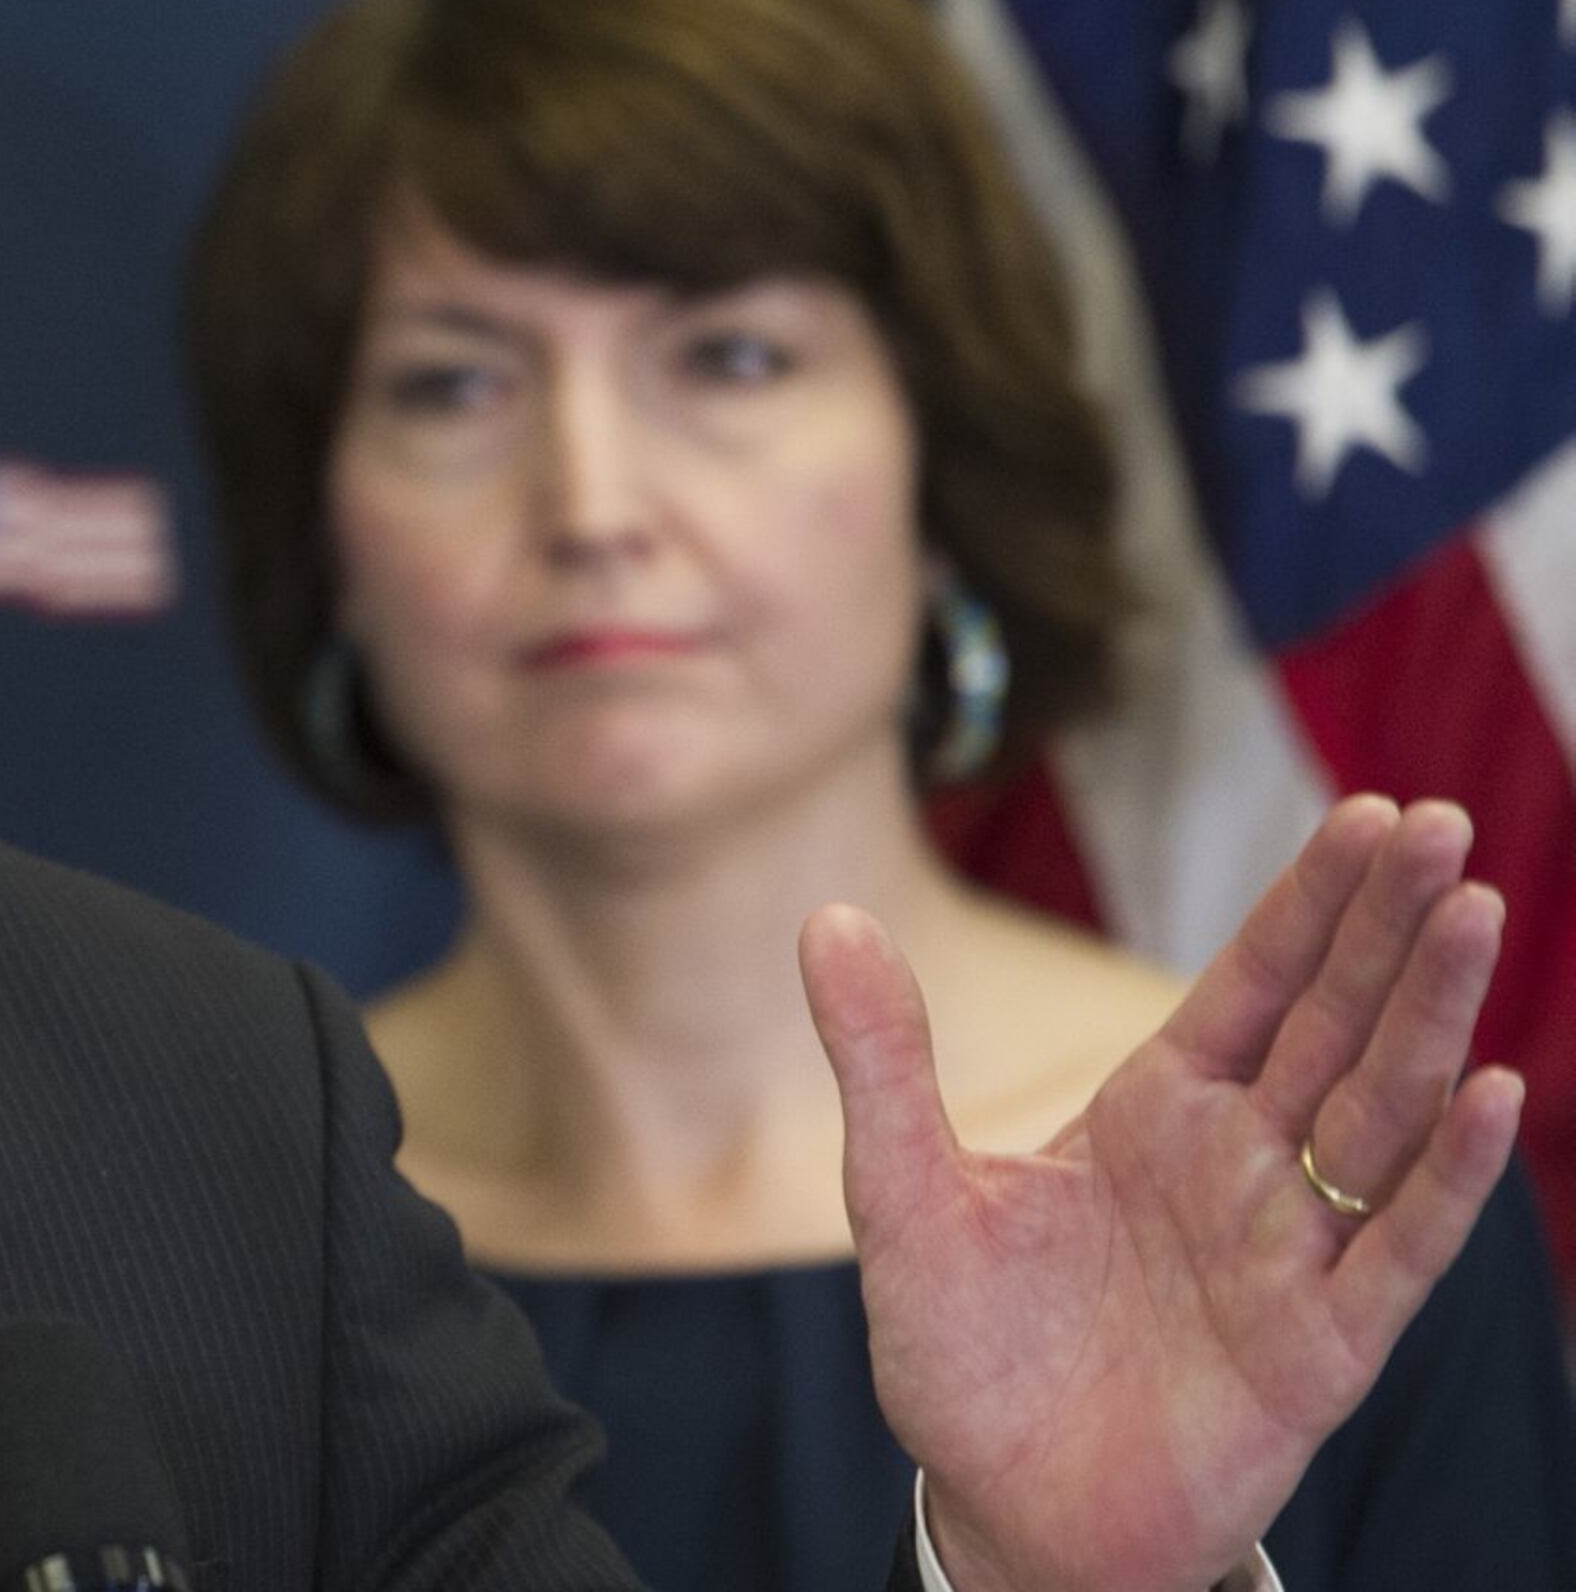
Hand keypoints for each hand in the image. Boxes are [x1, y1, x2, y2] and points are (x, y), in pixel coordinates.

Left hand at [803, 797, 1521, 1591]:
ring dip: (1430, 1018)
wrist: (1003, 1507)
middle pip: (1333, 1024)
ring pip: (1380, 1113)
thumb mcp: (898, 1193)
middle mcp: (1240, 1166)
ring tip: (1475, 915)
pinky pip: (1396, 1248)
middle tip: (1446, 823)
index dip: (1312, 902)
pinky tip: (1489, 1094)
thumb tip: (827, 919)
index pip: (1253, 984)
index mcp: (1154, 1113)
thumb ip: (880, 1060)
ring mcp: (1288, 1251)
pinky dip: (1447, 1176)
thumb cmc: (965, 1353)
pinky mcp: (1317, 1345)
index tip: (1371, 810)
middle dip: (1390, 927)